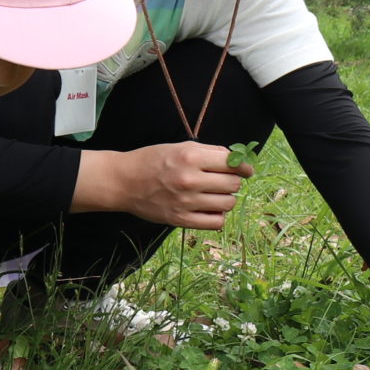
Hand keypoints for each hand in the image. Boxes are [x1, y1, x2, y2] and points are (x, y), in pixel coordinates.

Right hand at [77, 142, 254, 228]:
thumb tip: (236, 159)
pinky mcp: (180, 219)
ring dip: (226, 199)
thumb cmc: (152, 161)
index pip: (232, 164)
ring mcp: (185, 202)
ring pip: (228, 203)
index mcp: (191, 157)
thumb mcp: (180, 147)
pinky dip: (218, 216)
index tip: (246, 170)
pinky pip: (215, 222)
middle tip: (224, 181)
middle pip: (233, 184)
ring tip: (215, 195)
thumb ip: (209, 152)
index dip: (244, 167)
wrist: (123, 181)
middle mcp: (190, 179)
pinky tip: (210, 209)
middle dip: (233, 182)